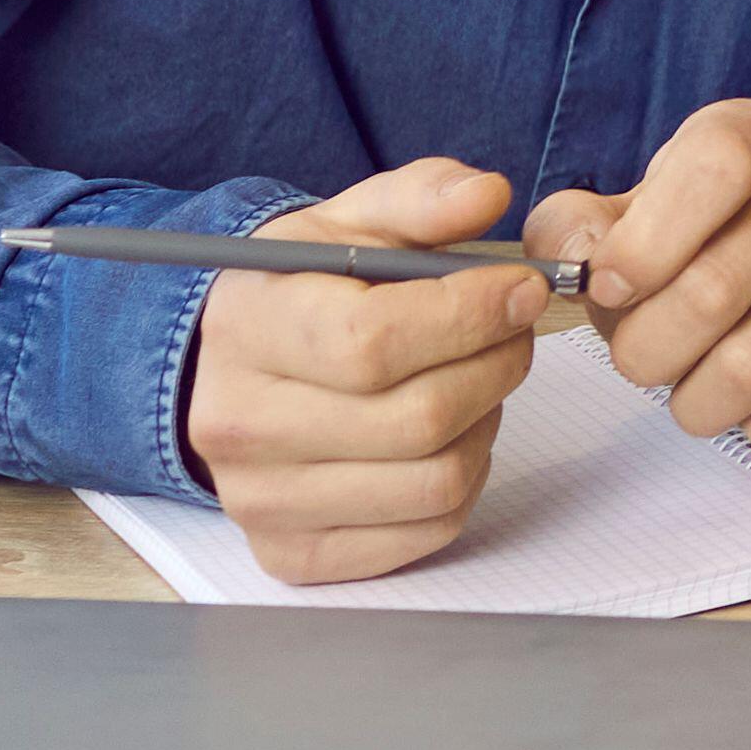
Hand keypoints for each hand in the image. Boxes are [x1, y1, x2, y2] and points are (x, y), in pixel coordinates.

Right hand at [176, 156, 552, 586]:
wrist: (230, 371)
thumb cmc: (301, 292)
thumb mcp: (347, 222)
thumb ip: (421, 198)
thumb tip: (486, 195)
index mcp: (246, 328)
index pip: (372, 341)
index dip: (469, 314)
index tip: (520, 290)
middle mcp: (239, 425)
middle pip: (418, 418)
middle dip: (497, 365)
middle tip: (512, 332)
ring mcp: (262, 500)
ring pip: (434, 480)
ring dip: (485, 423)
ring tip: (475, 380)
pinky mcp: (294, 553)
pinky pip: (428, 531)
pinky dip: (466, 481)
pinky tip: (449, 436)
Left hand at [526, 100, 750, 451]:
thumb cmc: (705, 244)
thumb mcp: (631, 217)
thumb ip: (574, 231)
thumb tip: (578, 262)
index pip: (710, 168)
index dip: (645, 245)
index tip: (610, 292)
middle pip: (714, 290)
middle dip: (646, 353)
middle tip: (641, 362)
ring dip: (698, 403)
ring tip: (695, 389)